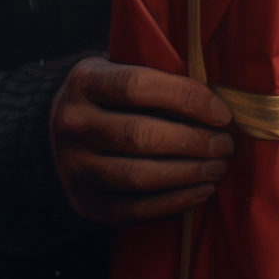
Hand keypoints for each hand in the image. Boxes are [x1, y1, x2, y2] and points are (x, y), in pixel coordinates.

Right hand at [49, 56, 233, 223]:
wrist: (54, 130)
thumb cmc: (107, 95)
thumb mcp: (119, 69)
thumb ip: (157, 76)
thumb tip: (216, 99)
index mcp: (85, 81)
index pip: (137, 86)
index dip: (185, 98)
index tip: (221, 112)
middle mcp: (73, 123)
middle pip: (139, 135)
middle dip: (192, 142)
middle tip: (225, 144)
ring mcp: (74, 166)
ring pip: (136, 175)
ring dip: (186, 174)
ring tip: (218, 168)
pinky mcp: (84, 202)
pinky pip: (132, 209)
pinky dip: (172, 202)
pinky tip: (200, 191)